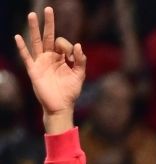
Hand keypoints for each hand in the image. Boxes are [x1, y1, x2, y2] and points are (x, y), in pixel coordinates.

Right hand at [15, 8, 86, 128]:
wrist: (60, 106)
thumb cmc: (70, 91)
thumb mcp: (80, 74)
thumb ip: (81, 60)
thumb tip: (78, 45)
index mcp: (61, 58)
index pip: (63, 43)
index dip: (68, 46)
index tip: (71, 56)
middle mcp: (50, 57)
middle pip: (47, 36)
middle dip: (48, 23)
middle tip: (49, 9)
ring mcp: (40, 62)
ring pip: (36, 41)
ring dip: (34, 28)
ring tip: (32, 15)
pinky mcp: (33, 70)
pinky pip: (26, 56)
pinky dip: (22, 47)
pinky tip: (18, 37)